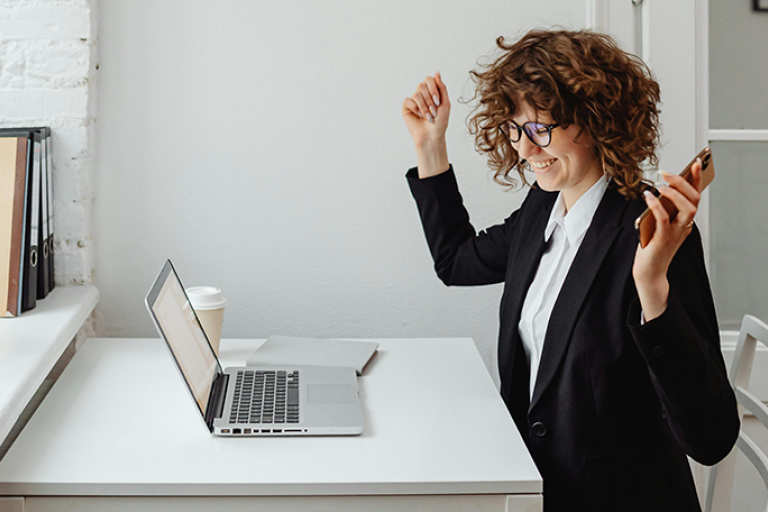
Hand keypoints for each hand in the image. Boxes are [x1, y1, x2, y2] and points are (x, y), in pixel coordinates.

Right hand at [402, 72, 449, 148]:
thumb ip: (442, 87)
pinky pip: (408, 100)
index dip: (433, 89)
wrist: (432, 136)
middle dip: (429, 100)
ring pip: (416, 94)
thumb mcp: (446, 103)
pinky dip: (415, 108)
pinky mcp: (406, 107)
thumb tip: (437, 72)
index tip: (437, 101)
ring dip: (424, 107)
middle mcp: (422, 94)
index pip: (429, 79)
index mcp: (431, 91)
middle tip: (433, 111)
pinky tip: (418, 116)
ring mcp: (414, 100)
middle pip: (422, 85)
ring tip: (427, 116)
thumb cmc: (440, 122)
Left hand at [632, 158, 702, 320]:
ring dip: (675, 193)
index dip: (697, 180)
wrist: (648, 271)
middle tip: (667, 172)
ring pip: (686, 209)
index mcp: (684, 221)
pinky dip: (657, 205)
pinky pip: (664, 219)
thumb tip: (656, 189)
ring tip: (660, 183)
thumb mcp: (658, 224)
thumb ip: (661, 210)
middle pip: (693, 200)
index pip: (695, 197)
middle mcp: (684, 226)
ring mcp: (676, 234)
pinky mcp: (663, 240)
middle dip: (683, 183)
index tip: (696, 163)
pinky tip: (648, 196)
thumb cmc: (652, 247)